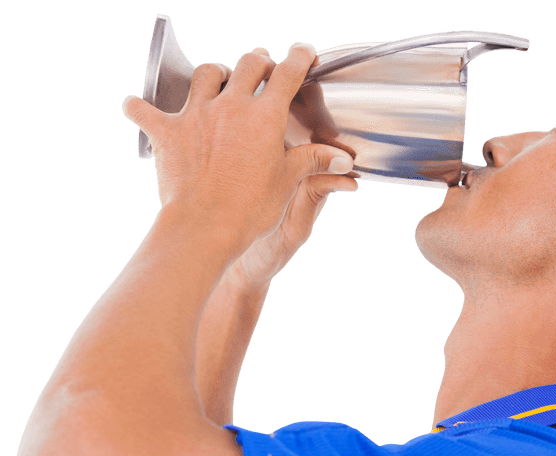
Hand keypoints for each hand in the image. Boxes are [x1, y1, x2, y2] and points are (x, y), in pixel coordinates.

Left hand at [121, 42, 356, 258]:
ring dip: (215, 74)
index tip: (302, 53)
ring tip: (218, 82)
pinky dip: (140, 109)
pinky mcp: (167, 132)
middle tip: (263, 68)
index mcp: (265, 116)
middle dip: (259, 63)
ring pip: (206, 74)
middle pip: (248, 64)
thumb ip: (313, 161)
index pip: (287, 73)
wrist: (206, 227)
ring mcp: (196, 114)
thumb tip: (343, 159)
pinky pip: (145, 111)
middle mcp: (231, 105)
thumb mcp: (288, 183)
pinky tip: (136, 107)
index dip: (298, 59)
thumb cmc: (251, 210)